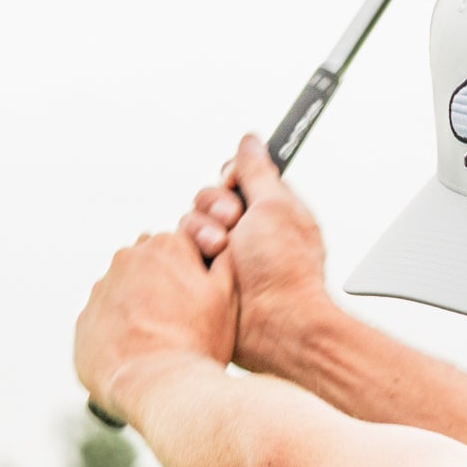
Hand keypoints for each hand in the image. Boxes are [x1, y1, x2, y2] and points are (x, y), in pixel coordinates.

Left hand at [75, 230, 238, 424]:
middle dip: (160, 282)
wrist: (158, 386)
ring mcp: (101, 289)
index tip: (197, 295)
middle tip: (179, 317)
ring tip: (159, 338)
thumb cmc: (196, 343)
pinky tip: (139, 350)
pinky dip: (118, 329)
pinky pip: (104, 318)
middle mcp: (126, 259)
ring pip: (123, 290)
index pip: (177, 246)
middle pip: (146, 264)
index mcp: (165, 247)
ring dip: (138, 306)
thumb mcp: (227, 297)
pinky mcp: (84, 319)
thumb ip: (221, 263)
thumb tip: (217, 251)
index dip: (191, 271)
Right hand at [181, 136, 331, 381]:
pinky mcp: (207, 276)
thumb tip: (251, 140)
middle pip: (208, 198)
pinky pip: (181, 252)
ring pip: (190, 223)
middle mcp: (248, 231)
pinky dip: (188, 253)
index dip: (230, 178)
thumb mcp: (275, 207)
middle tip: (232, 223)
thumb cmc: (285, 272)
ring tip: (219, 250)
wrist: (275, 325)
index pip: (236, 178)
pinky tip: (204, 265)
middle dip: (214, 206)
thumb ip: (258, 171)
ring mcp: (227, 254)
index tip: (233, 185)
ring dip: (200, 231)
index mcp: (270, 210)